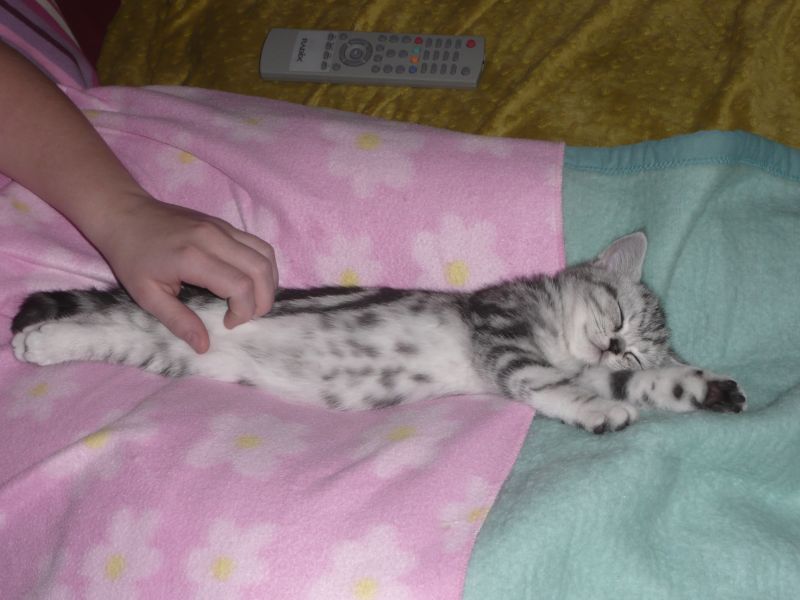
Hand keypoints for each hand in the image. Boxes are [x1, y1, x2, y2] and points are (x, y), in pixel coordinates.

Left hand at [93, 191, 277, 352]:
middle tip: (247, 316)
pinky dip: (262, 267)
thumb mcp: (146, 295)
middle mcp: (214, 238)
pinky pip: (258, 245)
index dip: (243, 311)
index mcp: (193, 257)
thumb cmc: (131, 256)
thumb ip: (178, 321)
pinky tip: (250, 282)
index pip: (240, 285)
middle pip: (260, 269)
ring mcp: (222, 227)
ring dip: (268, 282)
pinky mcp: (225, 224)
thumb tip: (204, 346)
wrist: (125, 214)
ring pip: (266, 254)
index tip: (227, 323)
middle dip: (263, 300)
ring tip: (253, 300)